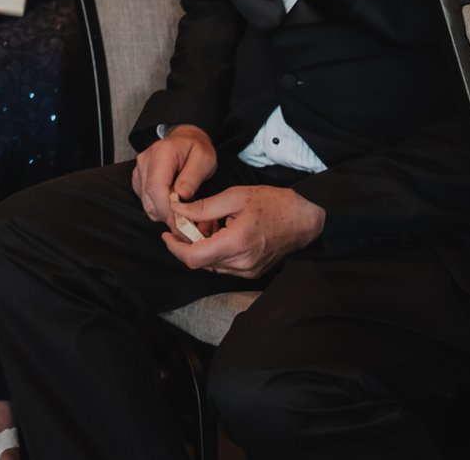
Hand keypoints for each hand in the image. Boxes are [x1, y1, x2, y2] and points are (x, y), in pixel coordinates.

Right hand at [132, 124, 219, 233]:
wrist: (185, 139)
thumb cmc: (196, 149)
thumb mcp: (204, 159)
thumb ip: (192, 177)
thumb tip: (181, 195)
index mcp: (162, 153)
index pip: (156, 187)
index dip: (167, 209)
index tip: (182, 222)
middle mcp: (145, 161)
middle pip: (149, 198)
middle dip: (167, 215)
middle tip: (187, 224)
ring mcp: (139, 170)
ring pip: (146, 203)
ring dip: (164, 213)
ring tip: (182, 212)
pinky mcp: (139, 179)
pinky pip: (145, 201)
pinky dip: (159, 208)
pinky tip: (172, 204)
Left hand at [166, 184, 324, 278]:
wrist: (303, 220)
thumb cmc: (273, 204)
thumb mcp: (234, 197)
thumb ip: (203, 207)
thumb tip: (177, 211)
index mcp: (236, 243)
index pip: (193, 258)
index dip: (174, 247)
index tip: (166, 234)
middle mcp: (241, 263)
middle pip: (200, 262)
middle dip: (188, 242)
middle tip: (191, 221)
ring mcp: (247, 271)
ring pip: (211, 264)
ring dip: (202, 246)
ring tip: (209, 223)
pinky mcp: (252, 272)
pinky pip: (224, 265)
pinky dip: (215, 250)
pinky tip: (221, 232)